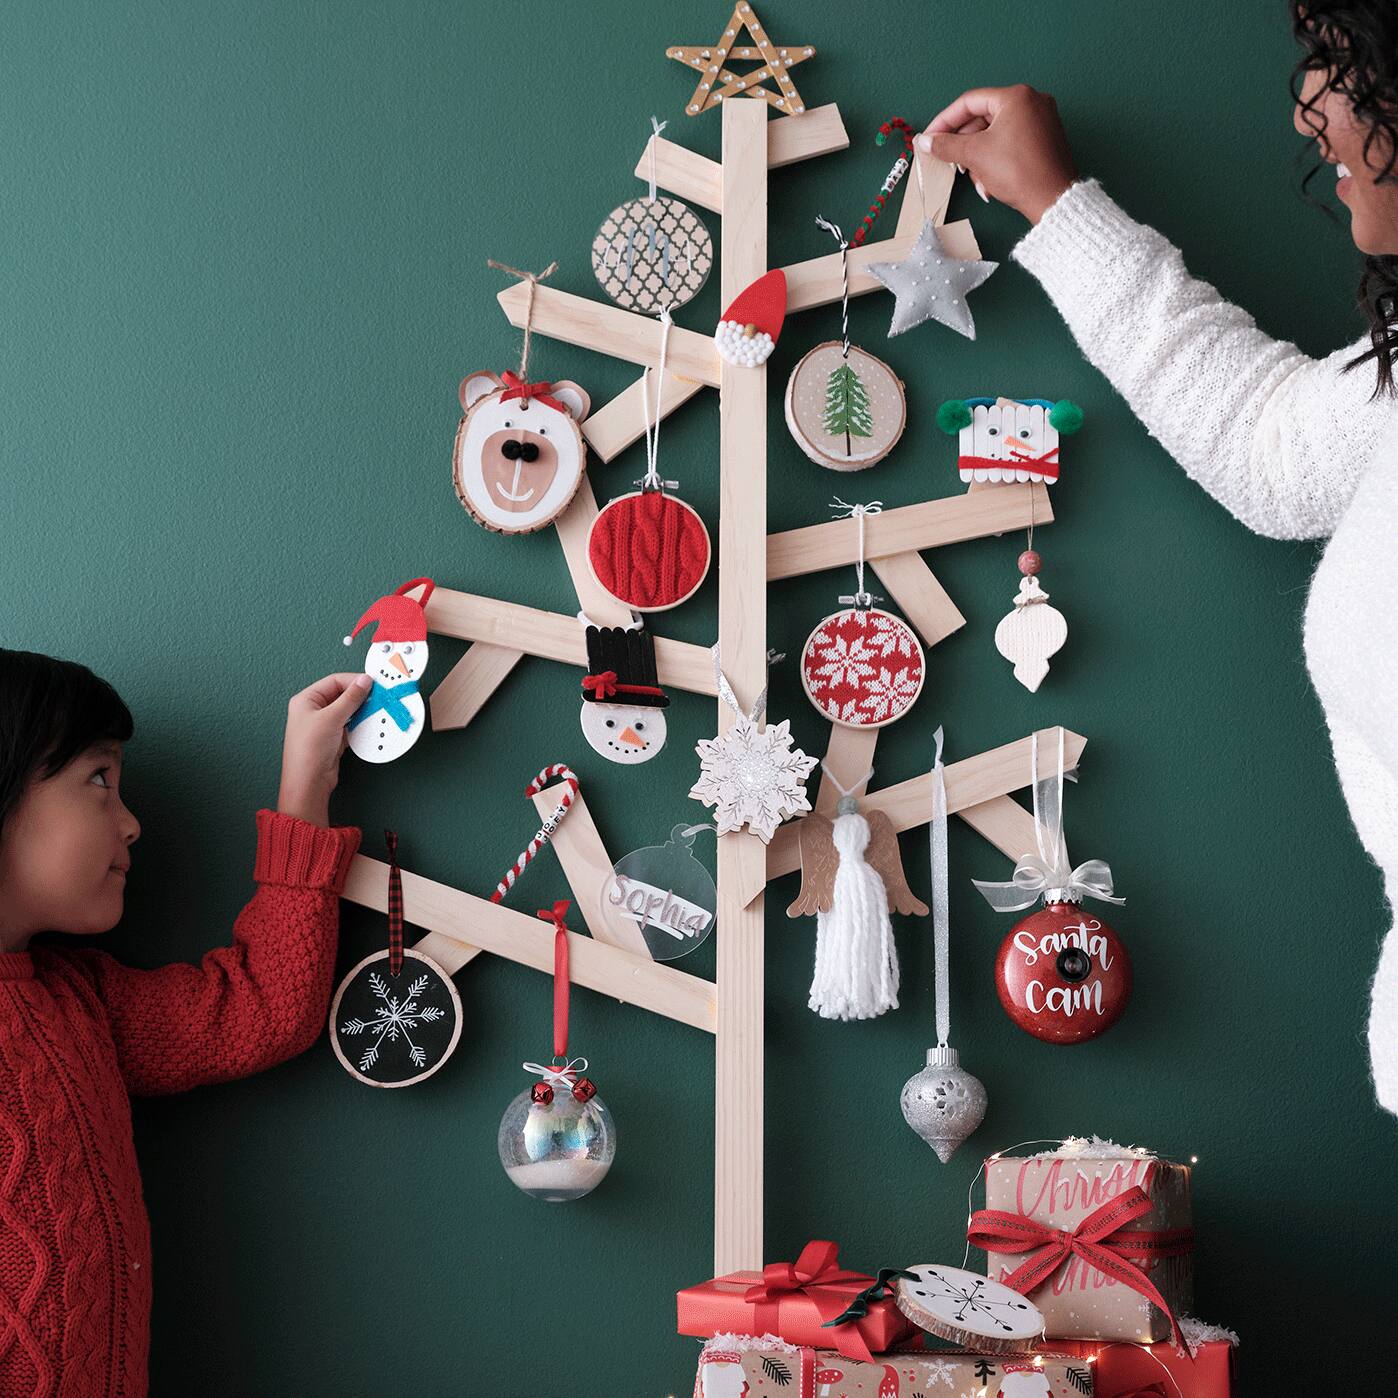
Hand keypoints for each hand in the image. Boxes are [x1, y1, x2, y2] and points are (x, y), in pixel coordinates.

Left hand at [277, 673, 370, 827]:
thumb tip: (364, 681)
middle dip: (360, 696)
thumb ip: (350, 698)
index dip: (354, 681)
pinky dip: (360, 723)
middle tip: (377, 696)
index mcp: (306, 700)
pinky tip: (369, 723)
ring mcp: (323, 724)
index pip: (334, 681)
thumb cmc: (309, 749)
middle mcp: (313, 710)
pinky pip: (350, 724)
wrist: (309, 782)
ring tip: (375, 710)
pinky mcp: (333, 737)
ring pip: (348, 710)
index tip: (373, 684)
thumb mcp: (331, 718)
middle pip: (342, 695)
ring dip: (361, 710)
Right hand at [920, 85, 1078, 224]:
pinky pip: (1011, 141)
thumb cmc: (1017, 171)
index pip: (969, 102)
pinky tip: (988, 180)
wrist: (1052, 199)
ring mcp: (1041, 119)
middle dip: (963, 144)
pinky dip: (995, 158)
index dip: (944, 121)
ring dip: (978, 156)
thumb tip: (925, 141)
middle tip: (948, 160)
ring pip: (996, 133)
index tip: (929, 138)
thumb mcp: (975, 155)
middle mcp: (1031, 101)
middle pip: (983, 117)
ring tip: (973, 178)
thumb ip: (947, 145)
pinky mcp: (1045, 138)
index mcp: (1015, 96)